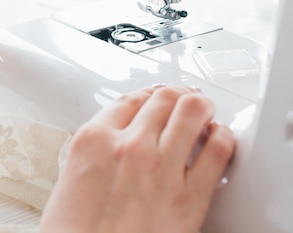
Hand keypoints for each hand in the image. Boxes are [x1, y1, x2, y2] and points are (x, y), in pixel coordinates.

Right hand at [39, 85, 234, 232]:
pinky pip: (218, 149)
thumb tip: (114, 146)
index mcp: (94, 141)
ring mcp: (161, 168)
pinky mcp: (190, 198)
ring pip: (192, 110)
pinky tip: (217, 140)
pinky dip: (222, 138)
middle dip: (177, 96)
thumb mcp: (70, 182)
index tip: (155, 98)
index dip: (148, 95)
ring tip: (204, 112)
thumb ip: (97, 154)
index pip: (129, 99)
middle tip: (183, 100)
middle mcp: (129, 147)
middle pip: (163, 97)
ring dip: (201, 106)